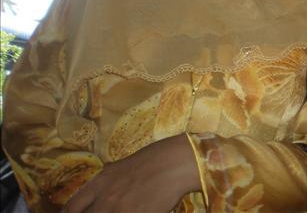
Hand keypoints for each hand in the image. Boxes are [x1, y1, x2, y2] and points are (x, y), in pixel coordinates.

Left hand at [62, 134, 199, 212]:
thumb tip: (94, 200)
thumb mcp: (119, 169)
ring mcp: (121, 210)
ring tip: (123, 210)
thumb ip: (103, 186)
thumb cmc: (152, 160)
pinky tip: (135, 212)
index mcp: (99, 183)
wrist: (176, 162)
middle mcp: (105, 198)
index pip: (71, 209)